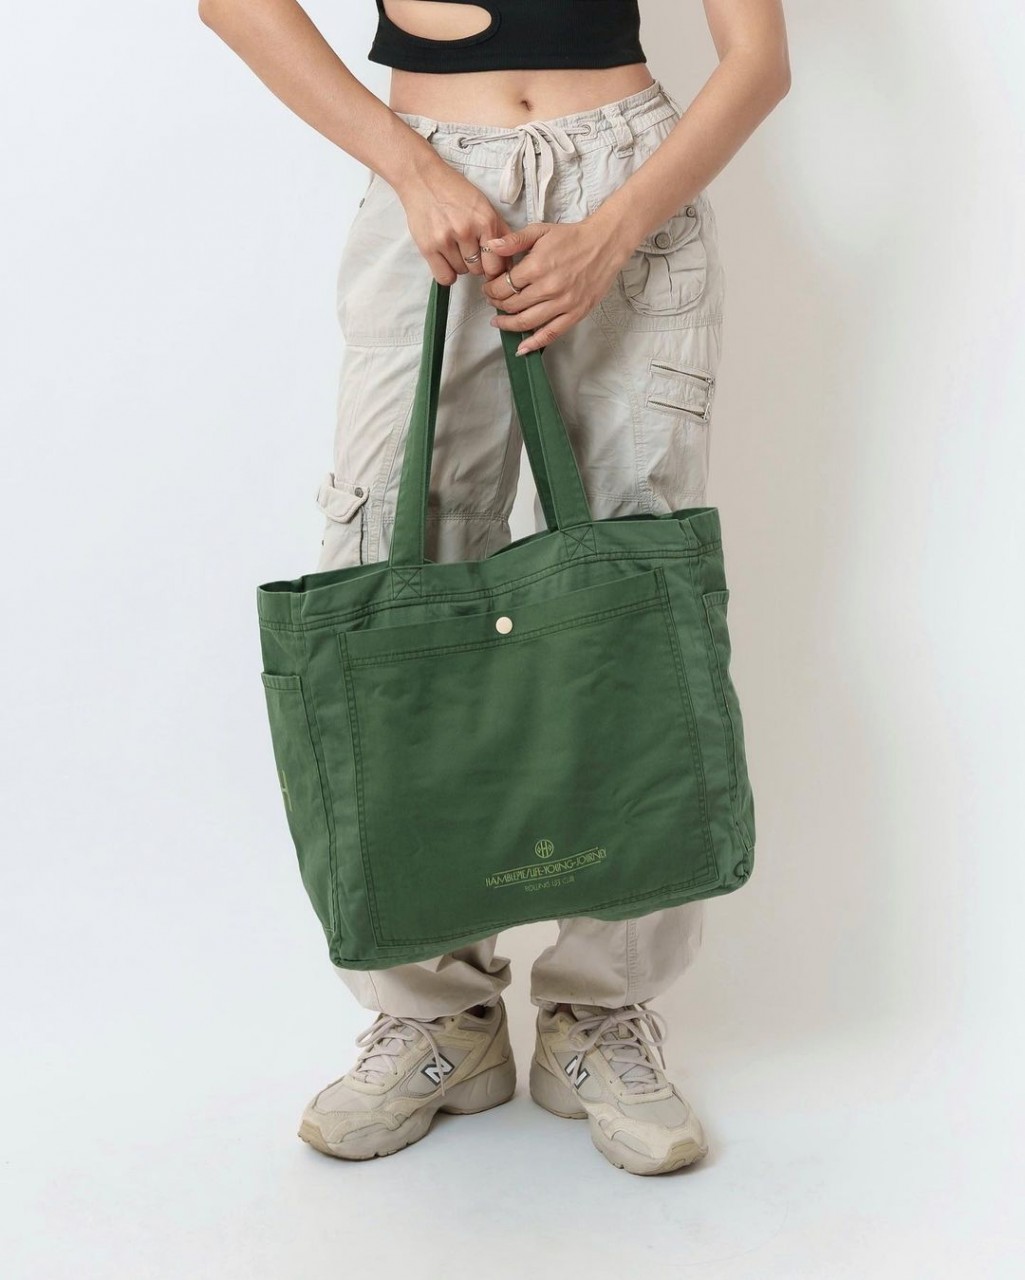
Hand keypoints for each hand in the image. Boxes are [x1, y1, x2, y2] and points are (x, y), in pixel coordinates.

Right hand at [394, 156, 511, 284]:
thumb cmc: (455, 191)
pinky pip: (444, 277)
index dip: (494, 268)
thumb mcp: (484, 205)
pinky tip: (445, 260)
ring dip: (460, 265)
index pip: (497, 263)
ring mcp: (446, 240)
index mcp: (485, 220)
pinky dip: (447, 273)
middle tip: (468, 250)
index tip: (488, 265)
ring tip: (454, 247)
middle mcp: (466, 231)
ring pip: (461, 273)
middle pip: (479, 270)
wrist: (422, 179)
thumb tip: (510, 262)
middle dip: (476, 264)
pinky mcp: (428, 247)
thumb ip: (500, 231)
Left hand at [480, 218, 632, 353]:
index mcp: (537, 266)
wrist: (604, 245)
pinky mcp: (575, 313)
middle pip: (512, 305)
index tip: (488, 289)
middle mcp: (548, 288)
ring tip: (499, 322)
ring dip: (508, 325)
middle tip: (493, 302)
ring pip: (527, 322)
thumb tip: (491, 247)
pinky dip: (534, 343)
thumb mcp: (540, 231)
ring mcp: (563, 303)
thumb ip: (514, 240)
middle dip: (497, 305)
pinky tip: (521, 348)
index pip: (504, 286)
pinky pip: (551, 333)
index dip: (491, 289)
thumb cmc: (572, 237)